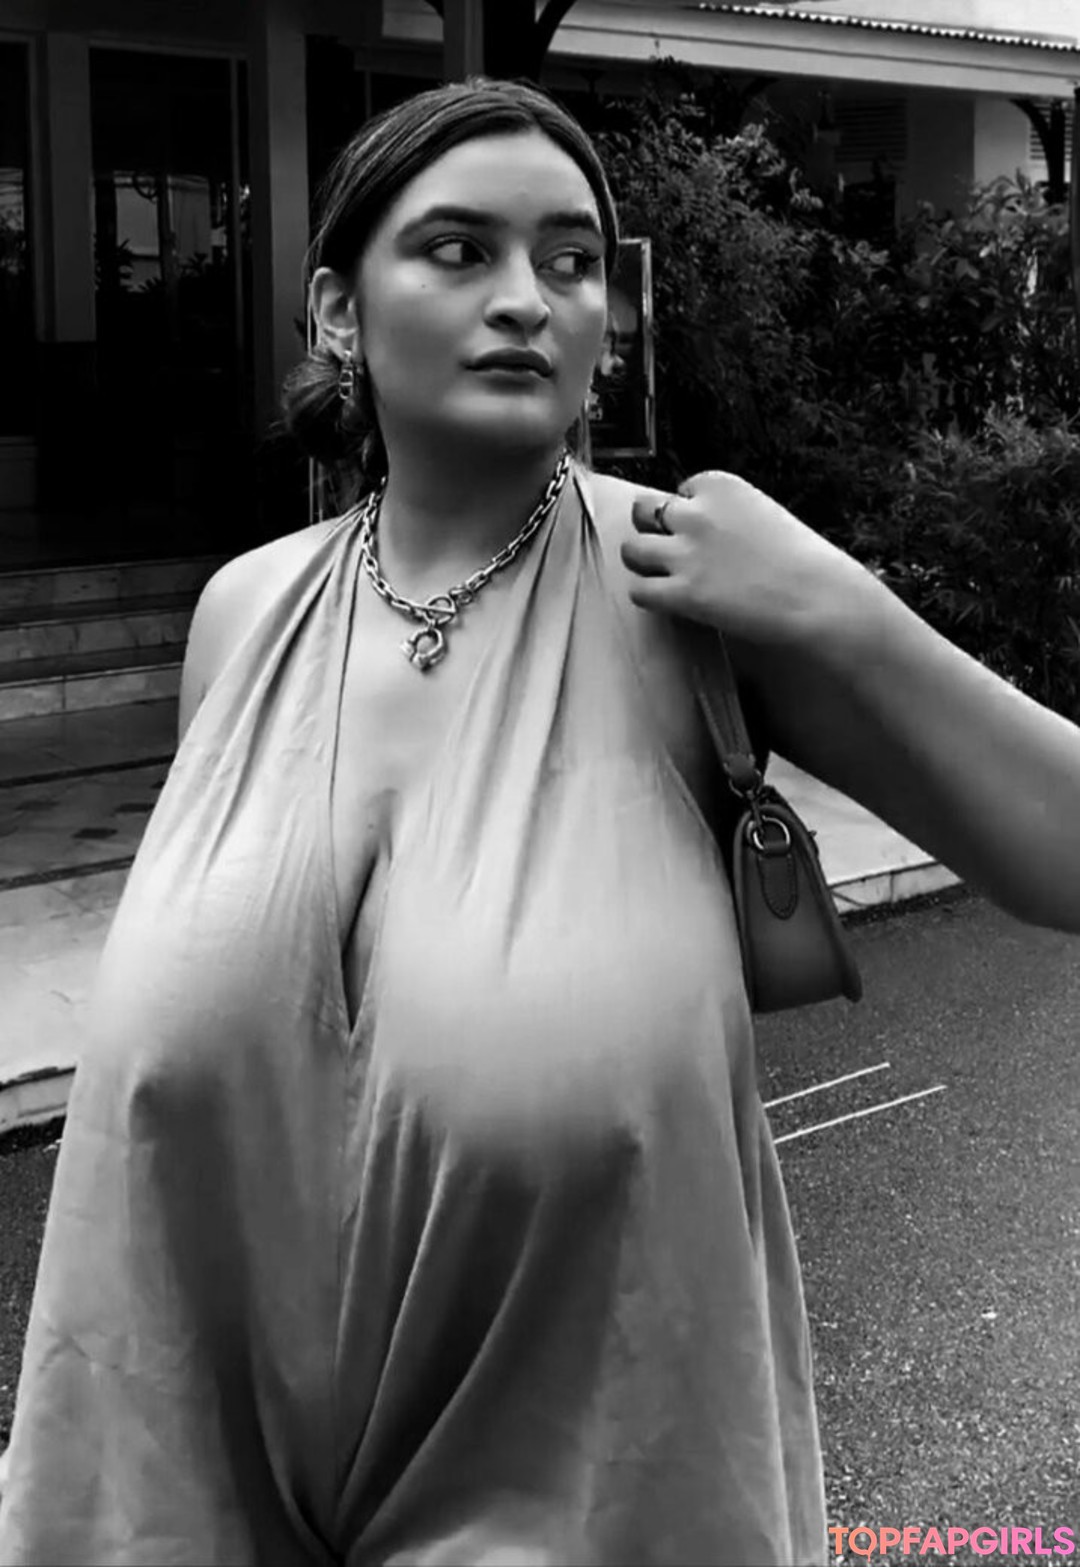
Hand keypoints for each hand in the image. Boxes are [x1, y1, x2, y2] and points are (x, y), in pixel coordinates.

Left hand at [623, 470, 872, 648]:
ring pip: (631, 550)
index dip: (688, 513)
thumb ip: (730, 517)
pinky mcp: (682, 593)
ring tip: (659, 576)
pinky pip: (639, 590)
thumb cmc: (805, 561)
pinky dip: (647, 595)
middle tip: (667, 550)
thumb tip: (707, 534)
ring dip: (642, 562)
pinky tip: (665, 601)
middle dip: (652, 529)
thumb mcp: (765, 515)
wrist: (818, 597)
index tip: (703, 532)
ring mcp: (684, 553)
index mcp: (719, 485)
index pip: (681, 491)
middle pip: (644, 511)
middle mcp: (695, 513)